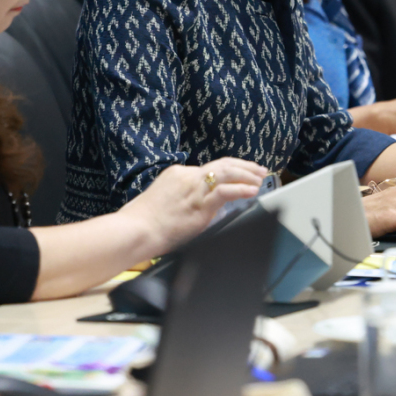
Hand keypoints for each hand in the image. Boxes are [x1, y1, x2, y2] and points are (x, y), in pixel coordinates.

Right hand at [124, 158, 266, 256]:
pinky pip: (227, 191)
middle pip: (222, 164)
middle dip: (243, 166)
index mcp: (177, 174)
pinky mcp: (200, 204)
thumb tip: (197, 208)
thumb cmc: (141, 224)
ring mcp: (194, 188)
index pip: (208, 168)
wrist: (134, 231)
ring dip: (248, 175)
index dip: (229, 170)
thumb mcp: (161, 201)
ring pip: (228, 173)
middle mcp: (187, 176)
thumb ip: (180, 199)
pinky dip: (243, 189)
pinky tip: (253, 191)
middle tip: (259, 170)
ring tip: (260, 179)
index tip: (240, 174)